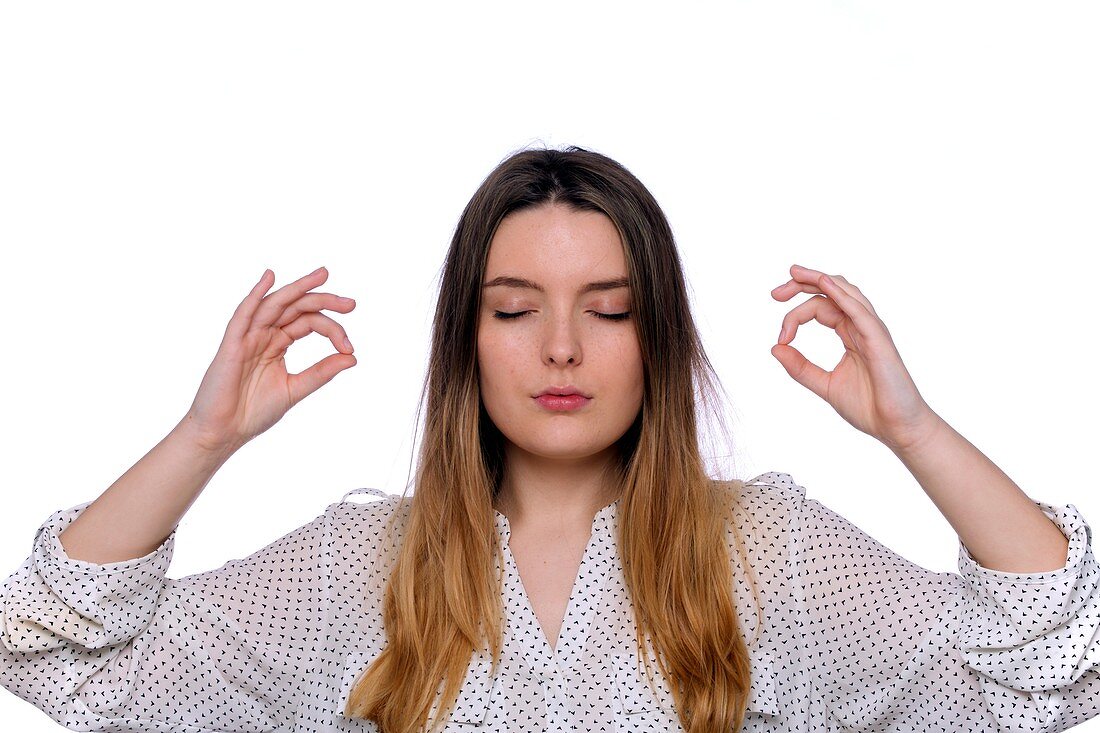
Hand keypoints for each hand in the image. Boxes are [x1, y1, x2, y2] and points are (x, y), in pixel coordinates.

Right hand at [182, 266, 357, 453]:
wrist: (223, 432)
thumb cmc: (253, 412)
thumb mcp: (295, 389)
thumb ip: (321, 372)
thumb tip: (352, 358)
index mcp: (278, 343)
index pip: (310, 323)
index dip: (334, 331)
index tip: (350, 349)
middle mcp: (264, 335)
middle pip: (296, 307)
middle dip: (324, 301)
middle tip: (351, 304)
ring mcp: (247, 337)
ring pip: (274, 304)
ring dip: (298, 288)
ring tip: (323, 275)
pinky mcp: (232, 344)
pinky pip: (243, 314)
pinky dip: (255, 294)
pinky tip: (270, 277)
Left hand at [770, 264, 938, 452]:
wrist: (897, 428)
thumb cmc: (869, 407)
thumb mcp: (824, 384)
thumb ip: (800, 367)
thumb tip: (775, 348)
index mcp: (850, 334)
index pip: (819, 308)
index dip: (793, 318)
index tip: (781, 339)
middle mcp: (861, 327)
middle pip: (831, 292)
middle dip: (802, 285)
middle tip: (775, 292)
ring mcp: (872, 331)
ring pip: (845, 293)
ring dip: (819, 279)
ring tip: (795, 273)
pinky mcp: (879, 340)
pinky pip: (859, 310)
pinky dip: (841, 294)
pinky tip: (823, 283)